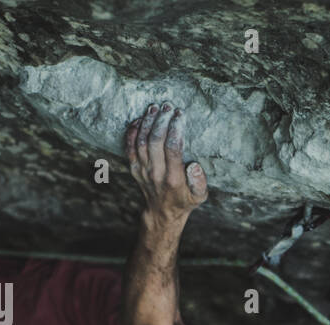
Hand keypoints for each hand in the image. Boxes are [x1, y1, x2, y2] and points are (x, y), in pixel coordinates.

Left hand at [125, 101, 207, 226]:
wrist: (162, 213)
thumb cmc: (184, 201)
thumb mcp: (199, 196)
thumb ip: (199, 181)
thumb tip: (195, 165)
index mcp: (173, 179)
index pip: (172, 148)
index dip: (175, 128)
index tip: (180, 115)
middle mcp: (156, 174)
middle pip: (155, 141)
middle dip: (161, 120)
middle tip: (167, 106)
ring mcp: (142, 171)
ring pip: (142, 141)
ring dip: (148, 122)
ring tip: (155, 108)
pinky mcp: (134, 168)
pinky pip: (130, 147)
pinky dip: (133, 131)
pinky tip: (140, 119)